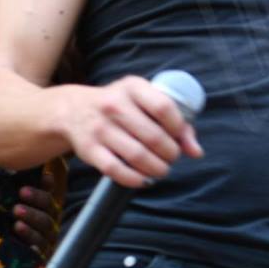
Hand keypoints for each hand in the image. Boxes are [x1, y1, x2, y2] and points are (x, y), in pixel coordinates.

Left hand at [11, 158, 65, 253]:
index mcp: (35, 200)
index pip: (47, 187)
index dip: (47, 181)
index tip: (43, 176)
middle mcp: (44, 215)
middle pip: (48, 203)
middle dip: (36, 197)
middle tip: (22, 192)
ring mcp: (43, 234)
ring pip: (45, 223)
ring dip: (32, 217)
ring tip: (17, 215)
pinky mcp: (39, 252)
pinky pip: (40, 245)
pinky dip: (31, 238)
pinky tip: (20, 232)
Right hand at [55, 75, 203, 189]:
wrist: (73, 109)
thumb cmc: (120, 105)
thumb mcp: (144, 101)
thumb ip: (175, 122)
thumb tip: (196, 152)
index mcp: (132, 87)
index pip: (164, 107)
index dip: (178, 127)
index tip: (178, 137)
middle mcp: (113, 105)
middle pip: (153, 137)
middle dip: (170, 153)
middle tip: (171, 157)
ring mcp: (99, 128)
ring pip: (137, 156)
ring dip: (157, 169)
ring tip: (160, 169)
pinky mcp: (89, 149)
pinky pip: (116, 170)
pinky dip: (135, 179)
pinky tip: (143, 179)